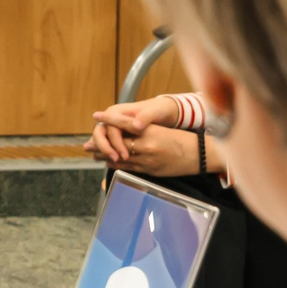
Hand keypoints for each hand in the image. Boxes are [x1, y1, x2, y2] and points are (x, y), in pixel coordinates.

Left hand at [85, 99, 203, 176]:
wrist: (199, 156)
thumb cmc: (181, 140)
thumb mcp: (161, 129)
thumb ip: (142, 129)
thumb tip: (124, 126)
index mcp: (150, 132)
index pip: (125, 124)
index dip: (109, 119)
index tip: (97, 115)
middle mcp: (147, 147)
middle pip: (117, 144)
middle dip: (101, 144)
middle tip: (87, 144)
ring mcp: (148, 161)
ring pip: (120, 159)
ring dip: (105, 156)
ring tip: (94, 154)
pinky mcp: (149, 171)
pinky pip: (128, 169)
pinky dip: (117, 165)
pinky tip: (109, 163)